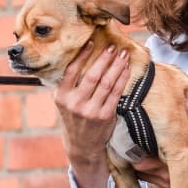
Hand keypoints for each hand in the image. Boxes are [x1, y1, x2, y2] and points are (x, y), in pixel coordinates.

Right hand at [54, 45, 128, 187]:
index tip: (92, 42)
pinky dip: (122, 79)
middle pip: (92, 75)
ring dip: (117, 66)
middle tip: (113, 47)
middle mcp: (74, 103)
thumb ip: (68, 84)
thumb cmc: (74, 118)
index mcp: (61, 96)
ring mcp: (90, 110)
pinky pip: (116, 93)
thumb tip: (79, 57)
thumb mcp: (64, 102)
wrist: (82, 145)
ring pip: (106, 83)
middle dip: (104, 59)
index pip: (72, 71)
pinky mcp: (105, 116)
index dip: (82, 55)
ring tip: (123, 55)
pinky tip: (126, 70)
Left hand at [133, 99, 187, 187]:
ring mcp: (167, 184)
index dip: (132, 147)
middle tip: (132, 142)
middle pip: (137, 168)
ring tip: (142, 151)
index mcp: (170, 163)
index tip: (131, 136)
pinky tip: (153, 161)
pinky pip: (152, 181)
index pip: (139, 159)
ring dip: (141, 164)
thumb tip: (186, 98)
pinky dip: (149, 171)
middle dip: (134, 155)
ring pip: (143, 175)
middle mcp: (166, 177)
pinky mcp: (171, 187)